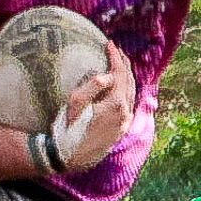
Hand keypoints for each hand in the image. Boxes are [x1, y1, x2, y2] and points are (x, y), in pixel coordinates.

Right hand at [51, 43, 133, 171]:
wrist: (72, 156)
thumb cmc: (69, 129)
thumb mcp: (74, 104)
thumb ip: (91, 86)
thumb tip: (107, 75)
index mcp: (116, 103)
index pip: (119, 73)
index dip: (115, 57)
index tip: (108, 44)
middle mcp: (125, 111)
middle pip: (129, 81)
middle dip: (123, 63)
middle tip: (115, 50)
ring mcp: (126, 121)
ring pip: (131, 91)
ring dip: (126, 76)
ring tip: (119, 64)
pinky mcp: (122, 128)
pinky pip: (129, 102)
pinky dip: (126, 88)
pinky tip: (119, 85)